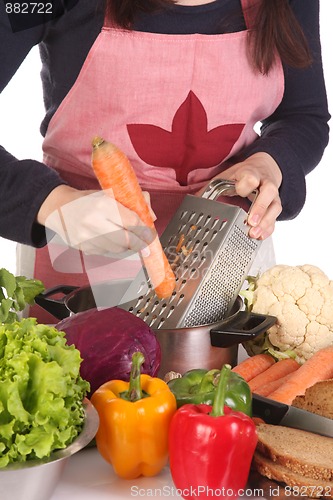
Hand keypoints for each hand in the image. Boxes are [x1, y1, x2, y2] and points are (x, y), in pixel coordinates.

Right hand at [37, 185, 155, 255]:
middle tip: (146, 245)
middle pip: (126, 240)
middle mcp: (93, 221)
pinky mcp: (83, 248)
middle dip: (139, 243)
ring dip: (127, 246)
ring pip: (117, 249)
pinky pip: (106, 252)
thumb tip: (151, 216)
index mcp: (102, 204)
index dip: (144, 230)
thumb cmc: (87, 200)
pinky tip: (111, 240)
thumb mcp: (109, 194)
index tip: (150, 234)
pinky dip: (113, 248)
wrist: (58, 208)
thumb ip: (132, 202)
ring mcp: (87, 237)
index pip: (131, 222)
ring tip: (128, 240)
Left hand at [211, 153, 282, 239]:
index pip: (251, 177)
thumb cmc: (242, 175)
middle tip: (251, 222)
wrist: (263, 168)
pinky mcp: (275, 206)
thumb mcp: (227, 175)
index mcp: (250, 173)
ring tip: (254, 234)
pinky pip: (276, 218)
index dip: (245, 185)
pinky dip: (269, 228)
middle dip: (260, 208)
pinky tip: (260, 236)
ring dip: (266, 222)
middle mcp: (264, 183)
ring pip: (275, 207)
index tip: (238, 191)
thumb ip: (213, 187)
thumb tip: (195, 199)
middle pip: (268, 192)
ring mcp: (272, 195)